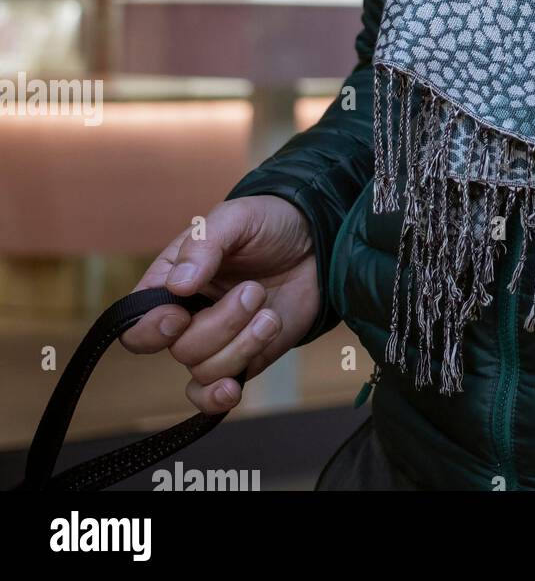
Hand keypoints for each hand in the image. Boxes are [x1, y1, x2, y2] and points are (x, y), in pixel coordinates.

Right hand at [118, 196, 318, 413]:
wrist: (317, 241)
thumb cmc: (268, 223)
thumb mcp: (236, 218)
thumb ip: (205, 244)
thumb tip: (178, 285)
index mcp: (171, 283)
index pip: (137, 326)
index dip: (152, 330)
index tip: (181, 314)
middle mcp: (187, 318)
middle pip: (180, 348)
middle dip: (222, 323)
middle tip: (254, 289)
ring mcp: (216, 342)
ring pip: (206, 370)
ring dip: (243, 344)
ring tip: (269, 313)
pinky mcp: (245, 358)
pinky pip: (217, 394)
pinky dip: (220, 397)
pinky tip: (234, 386)